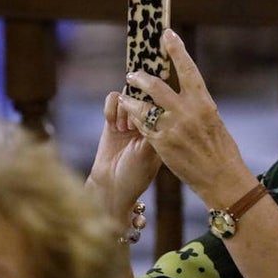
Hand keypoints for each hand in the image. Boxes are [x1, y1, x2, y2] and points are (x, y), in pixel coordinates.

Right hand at [89, 91, 163, 217]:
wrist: (112, 187)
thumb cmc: (136, 175)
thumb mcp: (150, 153)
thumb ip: (152, 129)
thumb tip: (153, 105)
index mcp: (165, 126)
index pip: (165, 99)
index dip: (157, 97)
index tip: (149, 106)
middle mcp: (150, 118)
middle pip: (147, 90)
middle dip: (139, 98)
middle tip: (134, 117)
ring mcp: (131, 116)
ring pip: (129, 92)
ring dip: (126, 107)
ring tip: (125, 129)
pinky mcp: (113, 118)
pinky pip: (113, 99)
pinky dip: (112, 107)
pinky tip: (113, 125)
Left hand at [120, 29, 252, 204]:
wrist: (221, 179)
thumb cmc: (222, 152)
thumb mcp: (214, 122)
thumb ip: (197, 108)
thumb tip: (185, 96)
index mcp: (204, 103)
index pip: (187, 69)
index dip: (176, 49)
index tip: (166, 34)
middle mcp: (188, 112)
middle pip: (157, 86)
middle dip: (141, 78)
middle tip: (133, 74)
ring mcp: (172, 128)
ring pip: (143, 107)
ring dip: (131, 100)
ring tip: (125, 96)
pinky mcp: (161, 145)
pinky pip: (143, 127)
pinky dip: (136, 120)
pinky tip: (131, 118)